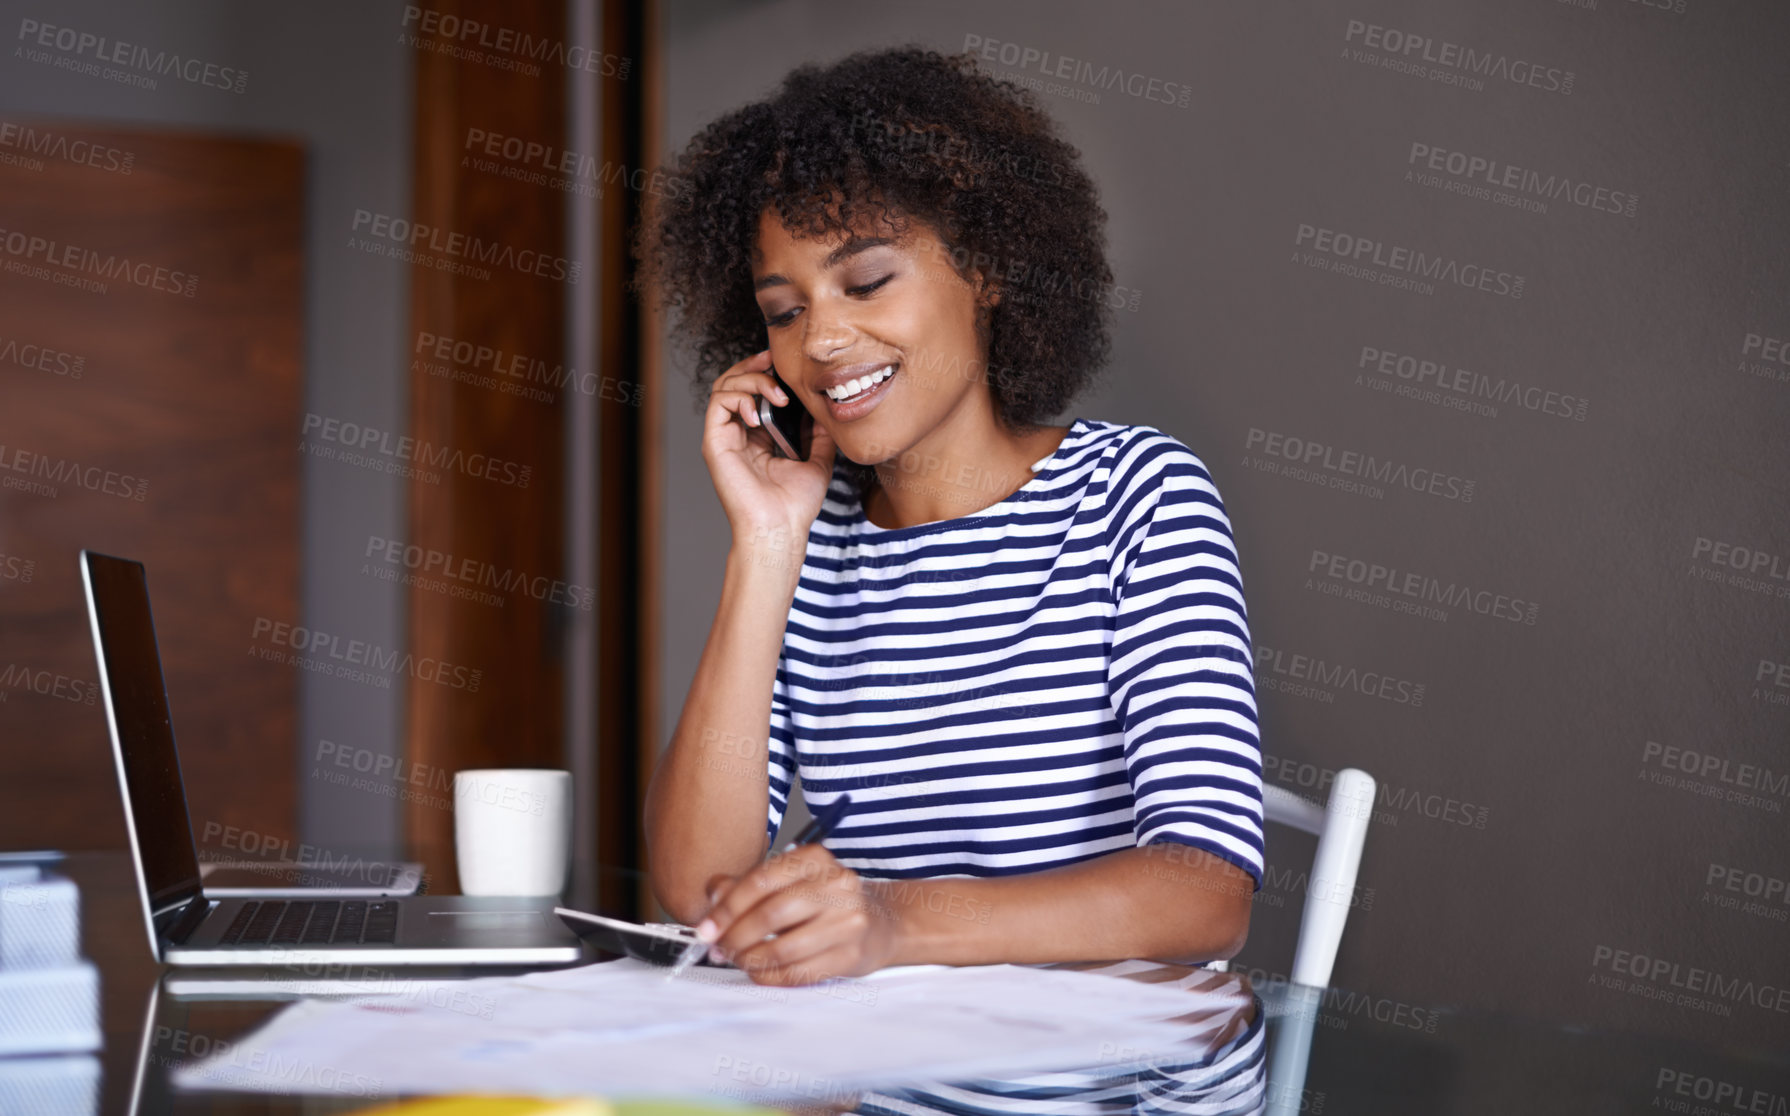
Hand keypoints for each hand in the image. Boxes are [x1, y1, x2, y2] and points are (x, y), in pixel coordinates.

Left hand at [696, 844, 899, 985]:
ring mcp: (848, 920)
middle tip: (718, 948)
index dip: (727, 908)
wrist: (880, 922)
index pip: (762, 880)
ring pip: (784, 948)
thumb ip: (747, 885)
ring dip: (750, 959)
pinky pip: (799, 973)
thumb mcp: (789, 881)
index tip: (707, 928)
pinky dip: (770, 977)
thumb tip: (713, 895)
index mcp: (816, 859)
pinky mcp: (851, 954)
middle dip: (735, 936)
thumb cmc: (825, 902)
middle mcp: (837, 884)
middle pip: (771, 914)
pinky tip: (759, 972)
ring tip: (738, 960)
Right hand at [702, 349, 837, 550]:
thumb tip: (825, 408)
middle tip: (775, 362)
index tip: (784, 363)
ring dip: (750, 379)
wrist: (781, 528)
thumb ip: (819, 434)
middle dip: (754, 366)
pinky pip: (717, 404)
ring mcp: (725, 438)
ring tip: (776, 394)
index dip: (765, 372)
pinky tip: (757, 410)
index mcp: (758, 438)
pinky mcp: (715, 444)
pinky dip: (737, 396)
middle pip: (735, 383)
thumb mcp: (818, 460)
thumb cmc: (795, 504)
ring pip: (724, 387)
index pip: (754, 392)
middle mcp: (739, 435)